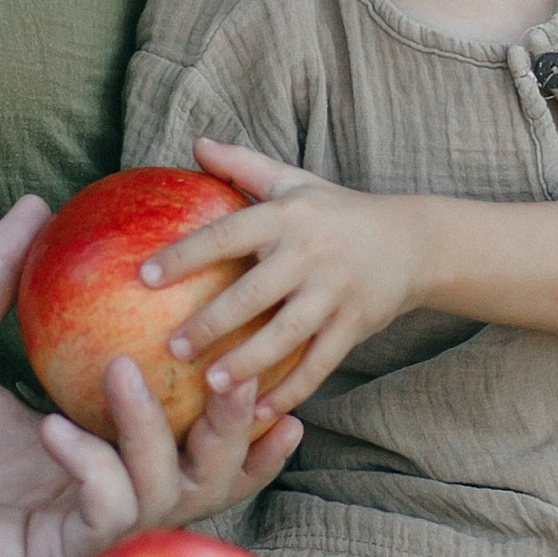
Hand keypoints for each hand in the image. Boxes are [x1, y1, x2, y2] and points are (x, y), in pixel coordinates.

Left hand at [0, 197, 301, 556]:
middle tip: (237, 371)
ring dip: (159, 432)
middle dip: (235, 429)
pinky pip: (104, 519)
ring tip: (125, 374)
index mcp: (88, 446)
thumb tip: (39, 202)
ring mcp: (75, 530)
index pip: (188, 435)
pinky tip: (54, 428)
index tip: (264, 354)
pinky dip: (95, 467)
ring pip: (168, 497)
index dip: (239, 406)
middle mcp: (94, 492)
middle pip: (207, 476)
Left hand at [147, 136, 427, 417]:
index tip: (145, 276)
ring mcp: (336, 293)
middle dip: (213, 322)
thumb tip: (196, 144)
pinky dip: (292, 391)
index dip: (186, 254)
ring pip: (287, 335)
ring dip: (249, 363)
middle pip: (255, 293)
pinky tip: (260, 412)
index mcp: (289, 216)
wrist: (412, 241)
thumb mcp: (294, 181)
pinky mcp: (355, 325)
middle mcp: (311, 254)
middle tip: (172, 347)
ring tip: (212, 386)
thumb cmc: (336, 210)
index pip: (228, 234)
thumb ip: (244, 166)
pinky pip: (320, 364)